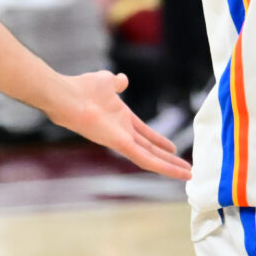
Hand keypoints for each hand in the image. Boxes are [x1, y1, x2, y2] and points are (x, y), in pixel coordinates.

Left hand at [43, 70, 191, 178]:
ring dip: (170, 167)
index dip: (159, 140)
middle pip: (151, 149)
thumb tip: (122, 79)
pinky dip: (161, 166)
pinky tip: (176, 172)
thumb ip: (117, 83)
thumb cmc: (83, 88)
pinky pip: (144, 158)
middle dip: (168, 160)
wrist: (67, 96)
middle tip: (186, 169)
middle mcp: (122, 133)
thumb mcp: (107, 81)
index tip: (173, 148)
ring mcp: (122, 140)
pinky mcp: (120, 145)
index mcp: (121, 119)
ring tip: (188, 175)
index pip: (145, 133)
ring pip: (151, 158)